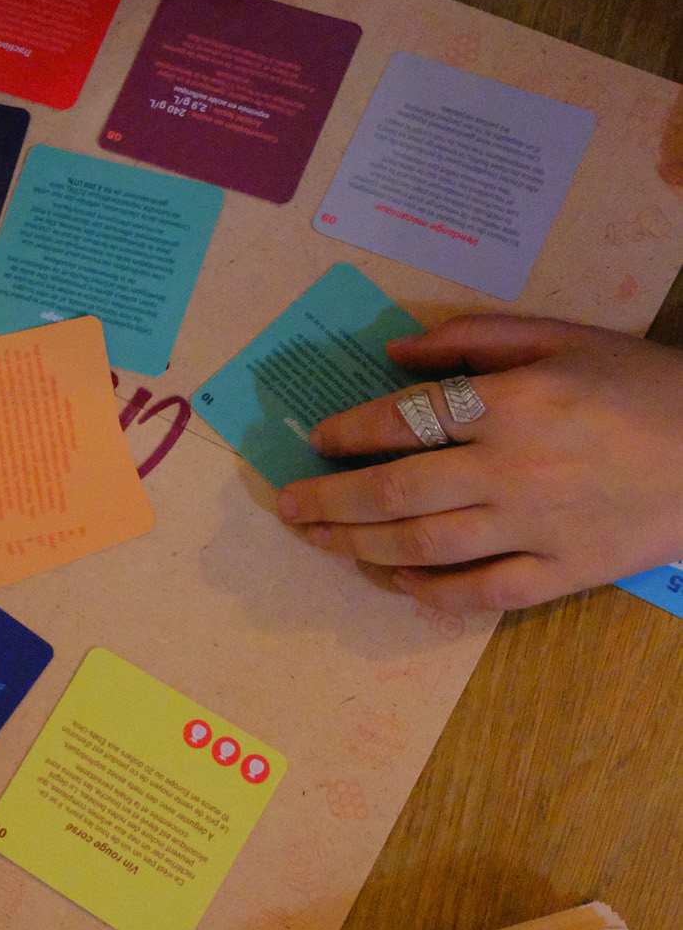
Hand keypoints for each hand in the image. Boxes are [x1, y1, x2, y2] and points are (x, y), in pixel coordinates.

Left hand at [275, 314, 682, 612]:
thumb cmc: (641, 384)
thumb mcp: (562, 336)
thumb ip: (474, 338)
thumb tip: (392, 352)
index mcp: (513, 404)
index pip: (404, 420)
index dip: (349, 432)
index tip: (316, 439)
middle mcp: (514, 470)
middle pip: (397, 493)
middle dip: (330, 500)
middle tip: (287, 505)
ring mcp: (537, 529)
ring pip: (425, 547)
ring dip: (359, 546)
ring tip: (320, 540)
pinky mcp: (563, 573)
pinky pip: (479, 593)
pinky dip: (426, 592)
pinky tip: (392, 578)